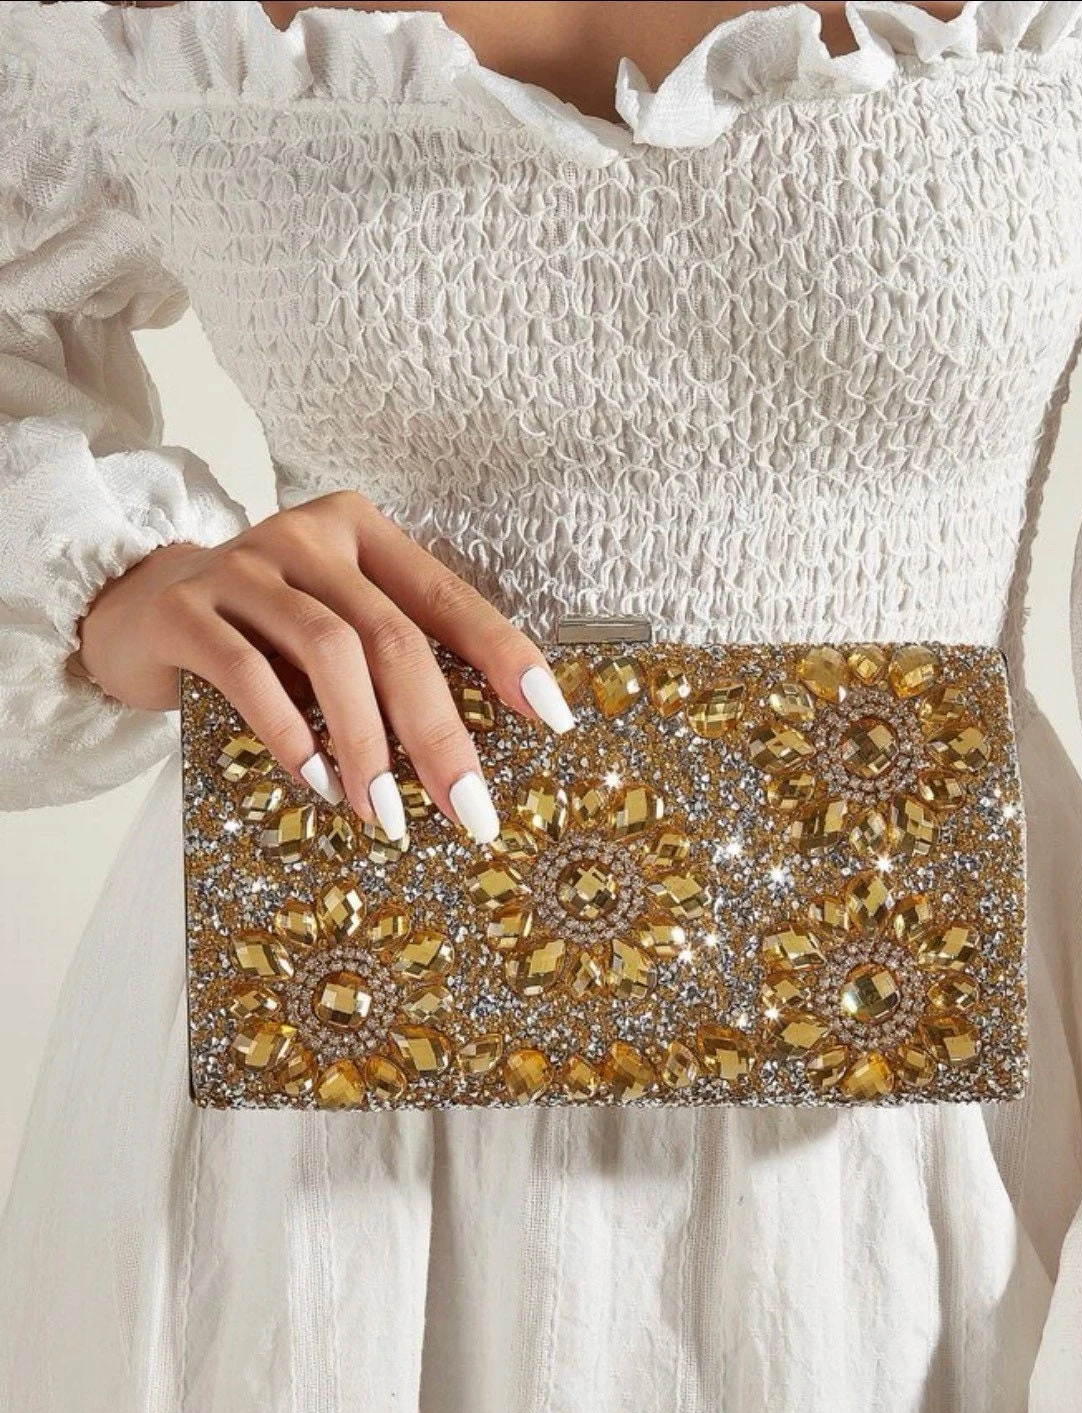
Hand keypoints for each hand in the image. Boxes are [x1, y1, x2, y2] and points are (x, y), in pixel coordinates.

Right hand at [74, 490, 575, 842]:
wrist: (134, 611)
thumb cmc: (262, 634)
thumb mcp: (334, 630)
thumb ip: (389, 662)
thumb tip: (469, 758)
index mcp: (363, 534)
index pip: (447, 596)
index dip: (503, 655)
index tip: (551, 718)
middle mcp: (307, 536)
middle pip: (394, 635)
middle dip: (440, 730)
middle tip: (470, 807)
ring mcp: (243, 566)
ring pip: (329, 651)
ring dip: (367, 742)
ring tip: (386, 812)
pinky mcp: (186, 609)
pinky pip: (248, 672)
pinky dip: (290, 732)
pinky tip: (317, 781)